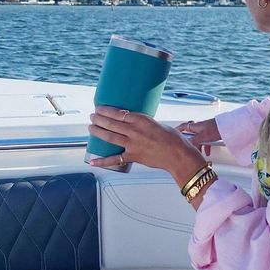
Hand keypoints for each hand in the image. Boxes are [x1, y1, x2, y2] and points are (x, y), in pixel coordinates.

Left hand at [88, 106, 205, 184]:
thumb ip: (143, 124)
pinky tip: (93, 161)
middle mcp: (134, 131)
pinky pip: (115, 159)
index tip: (99, 108)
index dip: (106, 110)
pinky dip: (102, 161)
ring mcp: (132, 144)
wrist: (178, 155)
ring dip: (98, 132)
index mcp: (141, 120)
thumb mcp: (157, 124)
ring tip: (91, 128)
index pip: (118, 113)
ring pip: (109, 137)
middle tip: (93, 116)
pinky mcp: (133, 156)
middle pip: (111, 123)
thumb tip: (132, 124)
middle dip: (99, 119)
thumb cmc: (173, 139)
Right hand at [175, 117, 220, 156]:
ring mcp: (207, 130)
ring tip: (198, 153)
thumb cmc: (217, 128)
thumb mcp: (202, 136)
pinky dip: (206, 147)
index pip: (183, 127)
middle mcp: (200, 128)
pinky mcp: (212, 134)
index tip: (172, 133)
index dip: (177, 130)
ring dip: (198, 146)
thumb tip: (186, 146)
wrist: (229, 127)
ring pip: (199, 139)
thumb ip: (193, 141)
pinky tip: (208, 152)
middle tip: (187, 147)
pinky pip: (206, 141)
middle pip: (191, 135)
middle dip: (189, 142)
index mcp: (196, 126)